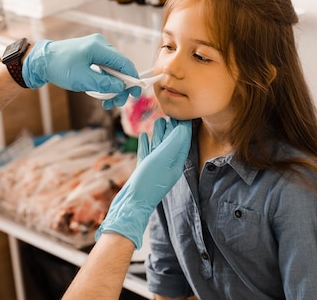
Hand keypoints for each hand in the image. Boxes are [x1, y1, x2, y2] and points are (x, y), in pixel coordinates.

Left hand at [22, 34, 140, 107]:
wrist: (41, 61)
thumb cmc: (59, 66)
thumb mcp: (82, 78)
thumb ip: (104, 83)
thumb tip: (121, 87)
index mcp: (99, 47)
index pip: (124, 63)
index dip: (132, 79)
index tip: (135, 93)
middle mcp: (100, 46)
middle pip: (120, 67)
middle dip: (121, 87)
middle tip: (118, 102)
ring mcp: (95, 50)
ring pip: (112, 70)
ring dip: (112, 87)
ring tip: (109, 103)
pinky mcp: (90, 56)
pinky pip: (104, 70)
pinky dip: (105, 82)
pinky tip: (103, 95)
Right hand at [96, 118, 191, 248]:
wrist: (131, 204)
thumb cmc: (147, 182)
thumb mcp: (162, 159)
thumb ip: (172, 143)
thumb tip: (182, 127)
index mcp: (176, 163)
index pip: (183, 141)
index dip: (185, 127)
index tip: (185, 113)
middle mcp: (167, 165)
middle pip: (172, 142)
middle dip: (173, 128)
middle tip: (173, 113)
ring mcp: (155, 168)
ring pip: (159, 147)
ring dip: (160, 133)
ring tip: (159, 120)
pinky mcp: (144, 171)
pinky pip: (147, 154)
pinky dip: (147, 143)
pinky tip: (144, 136)